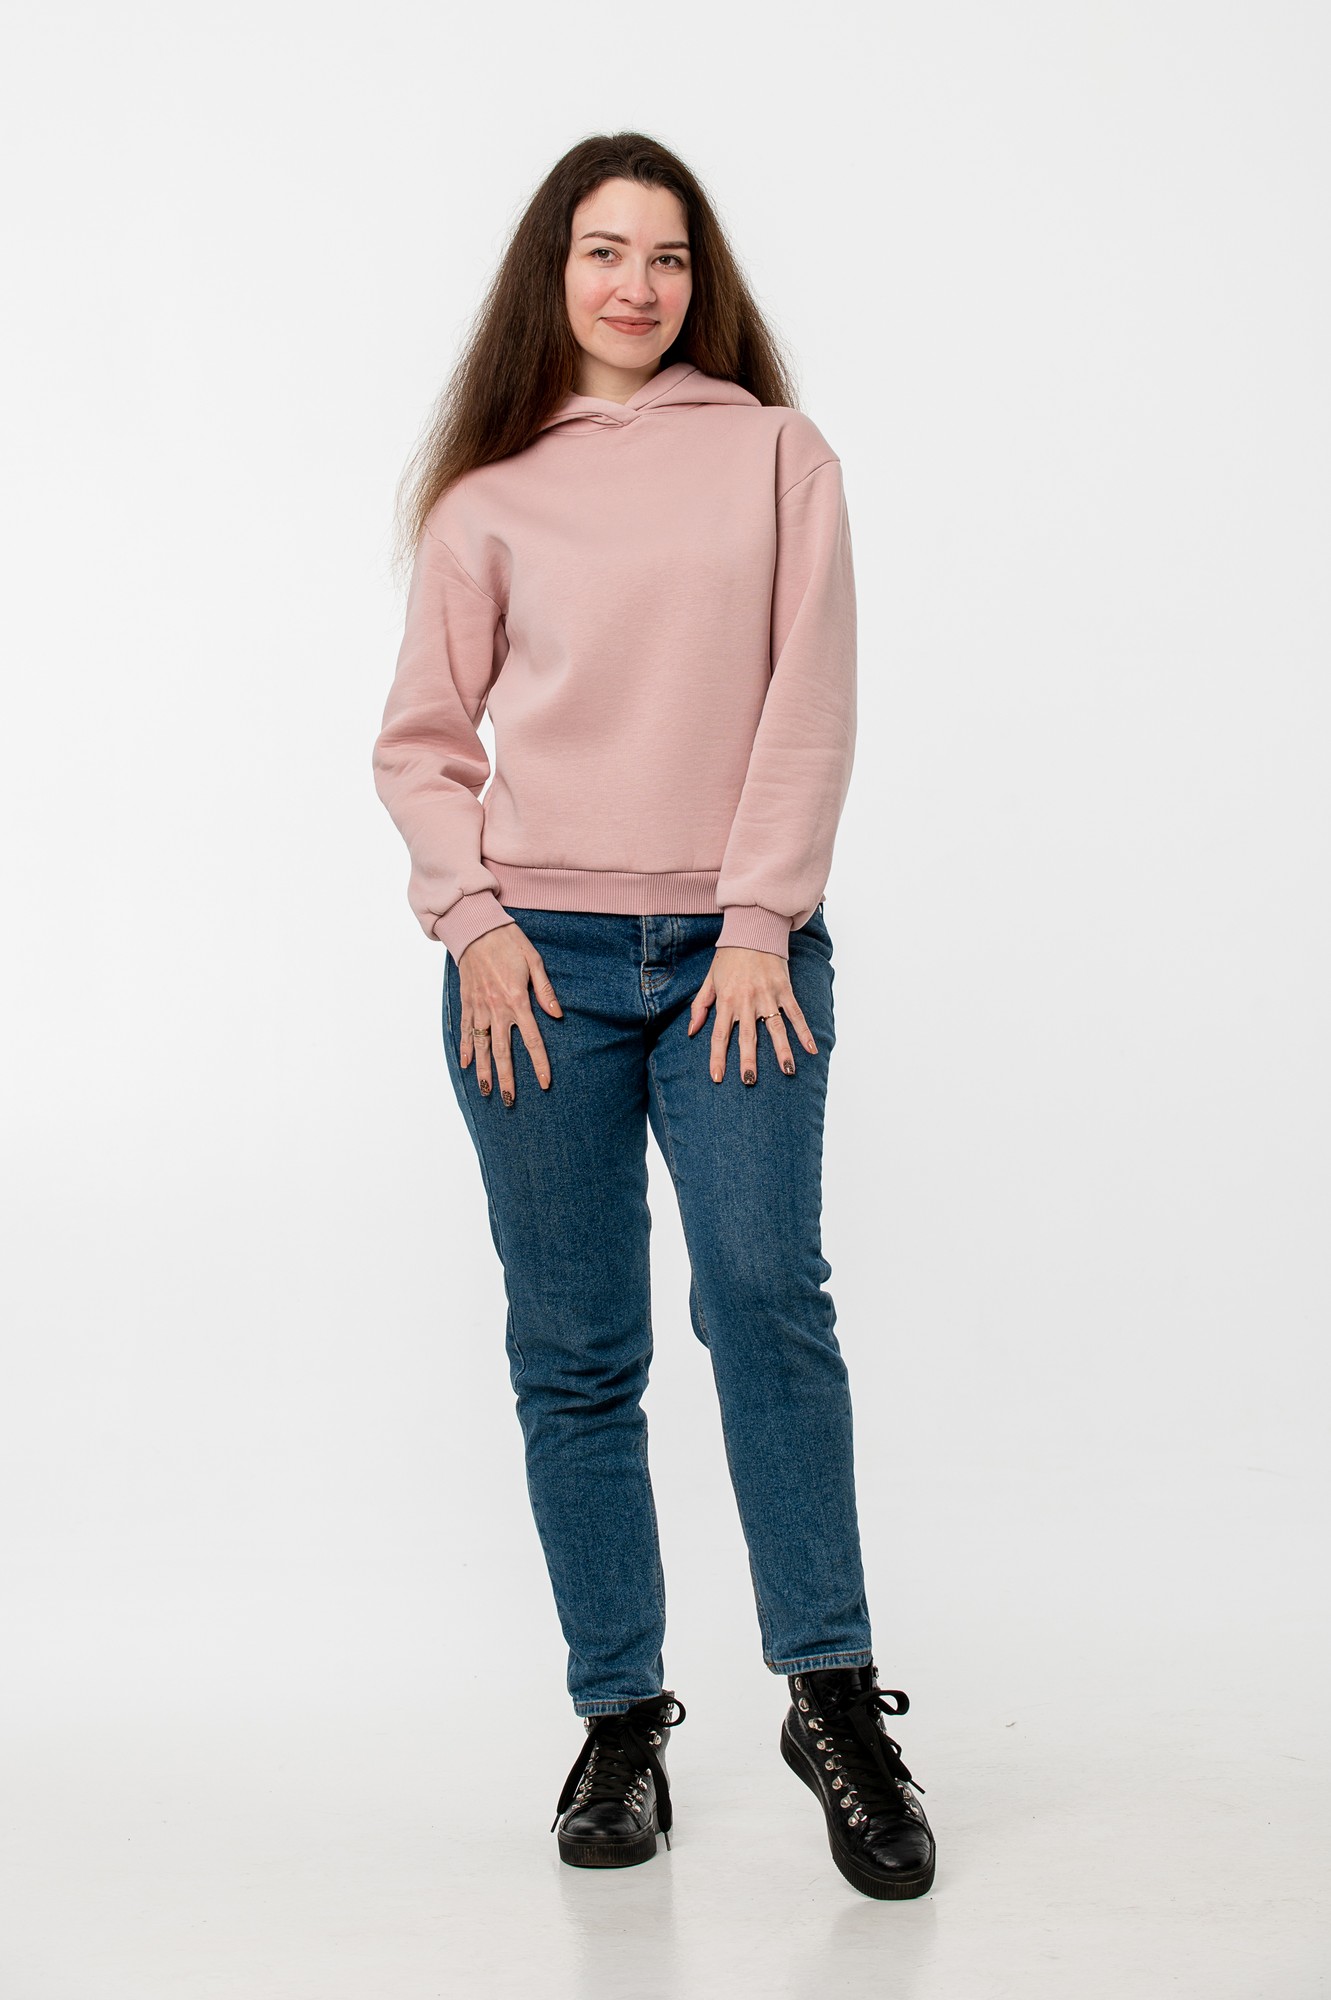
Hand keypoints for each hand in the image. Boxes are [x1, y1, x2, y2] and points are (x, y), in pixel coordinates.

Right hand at [456, 924, 562, 1103]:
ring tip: (486, 1091)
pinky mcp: (467, 1002)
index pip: (532, 1040)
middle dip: (506, 1078)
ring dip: (483, 1070)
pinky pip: (465, 1030)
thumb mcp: (534, 961)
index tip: (544, 1083)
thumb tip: (558, 1015)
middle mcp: (497, 1009)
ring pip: (482, 1046)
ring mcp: (479, 1007)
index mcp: (517, 1000)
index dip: (539, 1063)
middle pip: (503, 1051)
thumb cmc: (508, 942)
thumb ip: (546, 991)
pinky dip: (465, 1048)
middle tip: (508, 1100)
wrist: (476, 929)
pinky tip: (466, 1065)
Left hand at [687, 946, 818, 1084]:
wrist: (752, 930)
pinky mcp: (784, 989)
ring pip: (775, 1029)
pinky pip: (795, 1014)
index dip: (717, 1058)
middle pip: (747, 1037)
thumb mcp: (709, 979)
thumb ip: (700, 1006)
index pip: (719, 1035)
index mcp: (726, 1001)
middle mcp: (746, 1001)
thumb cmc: (729, 956)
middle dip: (748, 1061)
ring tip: (787, 1072)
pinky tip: (811, 1049)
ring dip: (782, 1051)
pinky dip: (804, 1032)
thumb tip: (691, 1031)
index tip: (718, 1077)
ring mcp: (767, 996)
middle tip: (749, 1081)